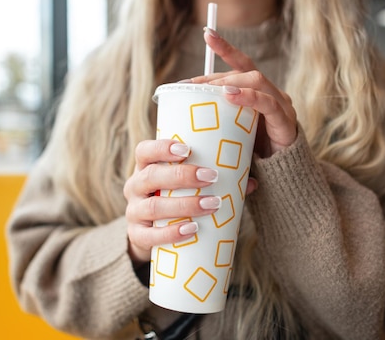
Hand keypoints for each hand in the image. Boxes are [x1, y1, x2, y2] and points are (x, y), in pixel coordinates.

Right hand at [123, 139, 221, 264]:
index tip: (187, 149)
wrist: (151, 235)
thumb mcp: (185, 187)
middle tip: (211, 177)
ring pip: (153, 207)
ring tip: (212, 204)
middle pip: (150, 176)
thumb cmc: (174, 200)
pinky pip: (149, 235)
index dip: (161, 148)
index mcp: (145, 168)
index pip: (144, 151)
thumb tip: (251, 182)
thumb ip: (214, 181)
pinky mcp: (136, 236)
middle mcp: (134, 187)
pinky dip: (171, 232)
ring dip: (184, 205)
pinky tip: (191, 229)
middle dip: (182, 176)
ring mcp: (133, 212)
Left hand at [190, 27, 296, 157]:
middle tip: (191, 85)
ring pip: (256, 80)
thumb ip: (217, 118)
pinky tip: (230, 96)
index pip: (241, 64)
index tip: (207, 33)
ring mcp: (281, 105)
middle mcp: (271, 93)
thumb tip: (183, 111)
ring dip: (230, 82)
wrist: (280, 178)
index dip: (225, 48)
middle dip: (216, 76)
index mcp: (258, 93)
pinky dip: (248, 97)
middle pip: (244, 71)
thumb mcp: (231, 132)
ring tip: (210, 90)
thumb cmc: (252, 155)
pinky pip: (267, 103)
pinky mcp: (285, 121)